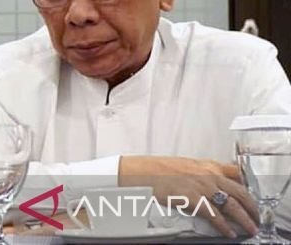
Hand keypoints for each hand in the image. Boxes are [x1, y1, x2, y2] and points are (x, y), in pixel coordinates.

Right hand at [119, 155, 258, 238]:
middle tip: (256, 217)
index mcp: (206, 165)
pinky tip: (229, 232)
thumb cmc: (157, 170)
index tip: (252, 195)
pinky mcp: (193, 199)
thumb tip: (211, 183)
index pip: (237, 173)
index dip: (248, 186)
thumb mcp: (184, 165)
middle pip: (240, 191)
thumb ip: (201, 173)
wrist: (141, 173)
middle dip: (252, 207)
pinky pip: (215, 215)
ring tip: (249, 228)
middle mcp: (208, 174)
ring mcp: (202, 186)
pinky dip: (224, 226)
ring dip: (244, 219)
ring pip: (232, 205)